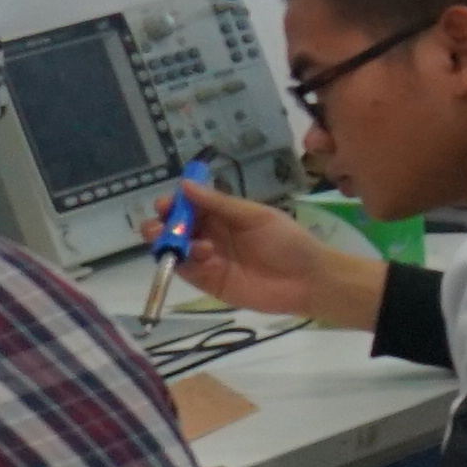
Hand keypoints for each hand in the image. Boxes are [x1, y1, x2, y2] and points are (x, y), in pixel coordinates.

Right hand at [171, 185, 386, 329]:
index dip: (174, 204)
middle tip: (159, 224)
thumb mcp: (257, 216)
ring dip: (166, 243)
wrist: (308, 279)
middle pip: (175, 229)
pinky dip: (185, 261)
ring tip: (169, 238)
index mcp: (223, 216)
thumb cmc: (288, 241)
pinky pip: (187, 270)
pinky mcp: (209, 281)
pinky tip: (200, 252)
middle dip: (162, 224)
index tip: (166, 203)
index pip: (189, 207)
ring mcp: (208, 259)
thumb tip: (186, 184)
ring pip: (175, 250)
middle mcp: (210, 235)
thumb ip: (221, 203)